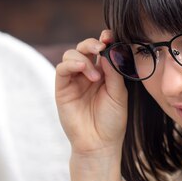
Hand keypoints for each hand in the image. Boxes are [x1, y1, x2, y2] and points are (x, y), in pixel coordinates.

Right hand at [55, 29, 127, 157]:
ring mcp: (74, 80)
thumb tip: (108, 50)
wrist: (99, 144)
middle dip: (93, 43)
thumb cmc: (112, 121)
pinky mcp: (62, 88)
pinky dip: (72, 64)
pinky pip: (62, 68)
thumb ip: (114, 72)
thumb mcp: (119, 94)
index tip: (110, 36)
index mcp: (105, 74)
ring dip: (83, 57)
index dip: (105, 40)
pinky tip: (83, 68)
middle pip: (85, 48)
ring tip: (95, 76)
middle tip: (102, 47)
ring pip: (72, 54)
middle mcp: (88, 74)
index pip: (101, 50)